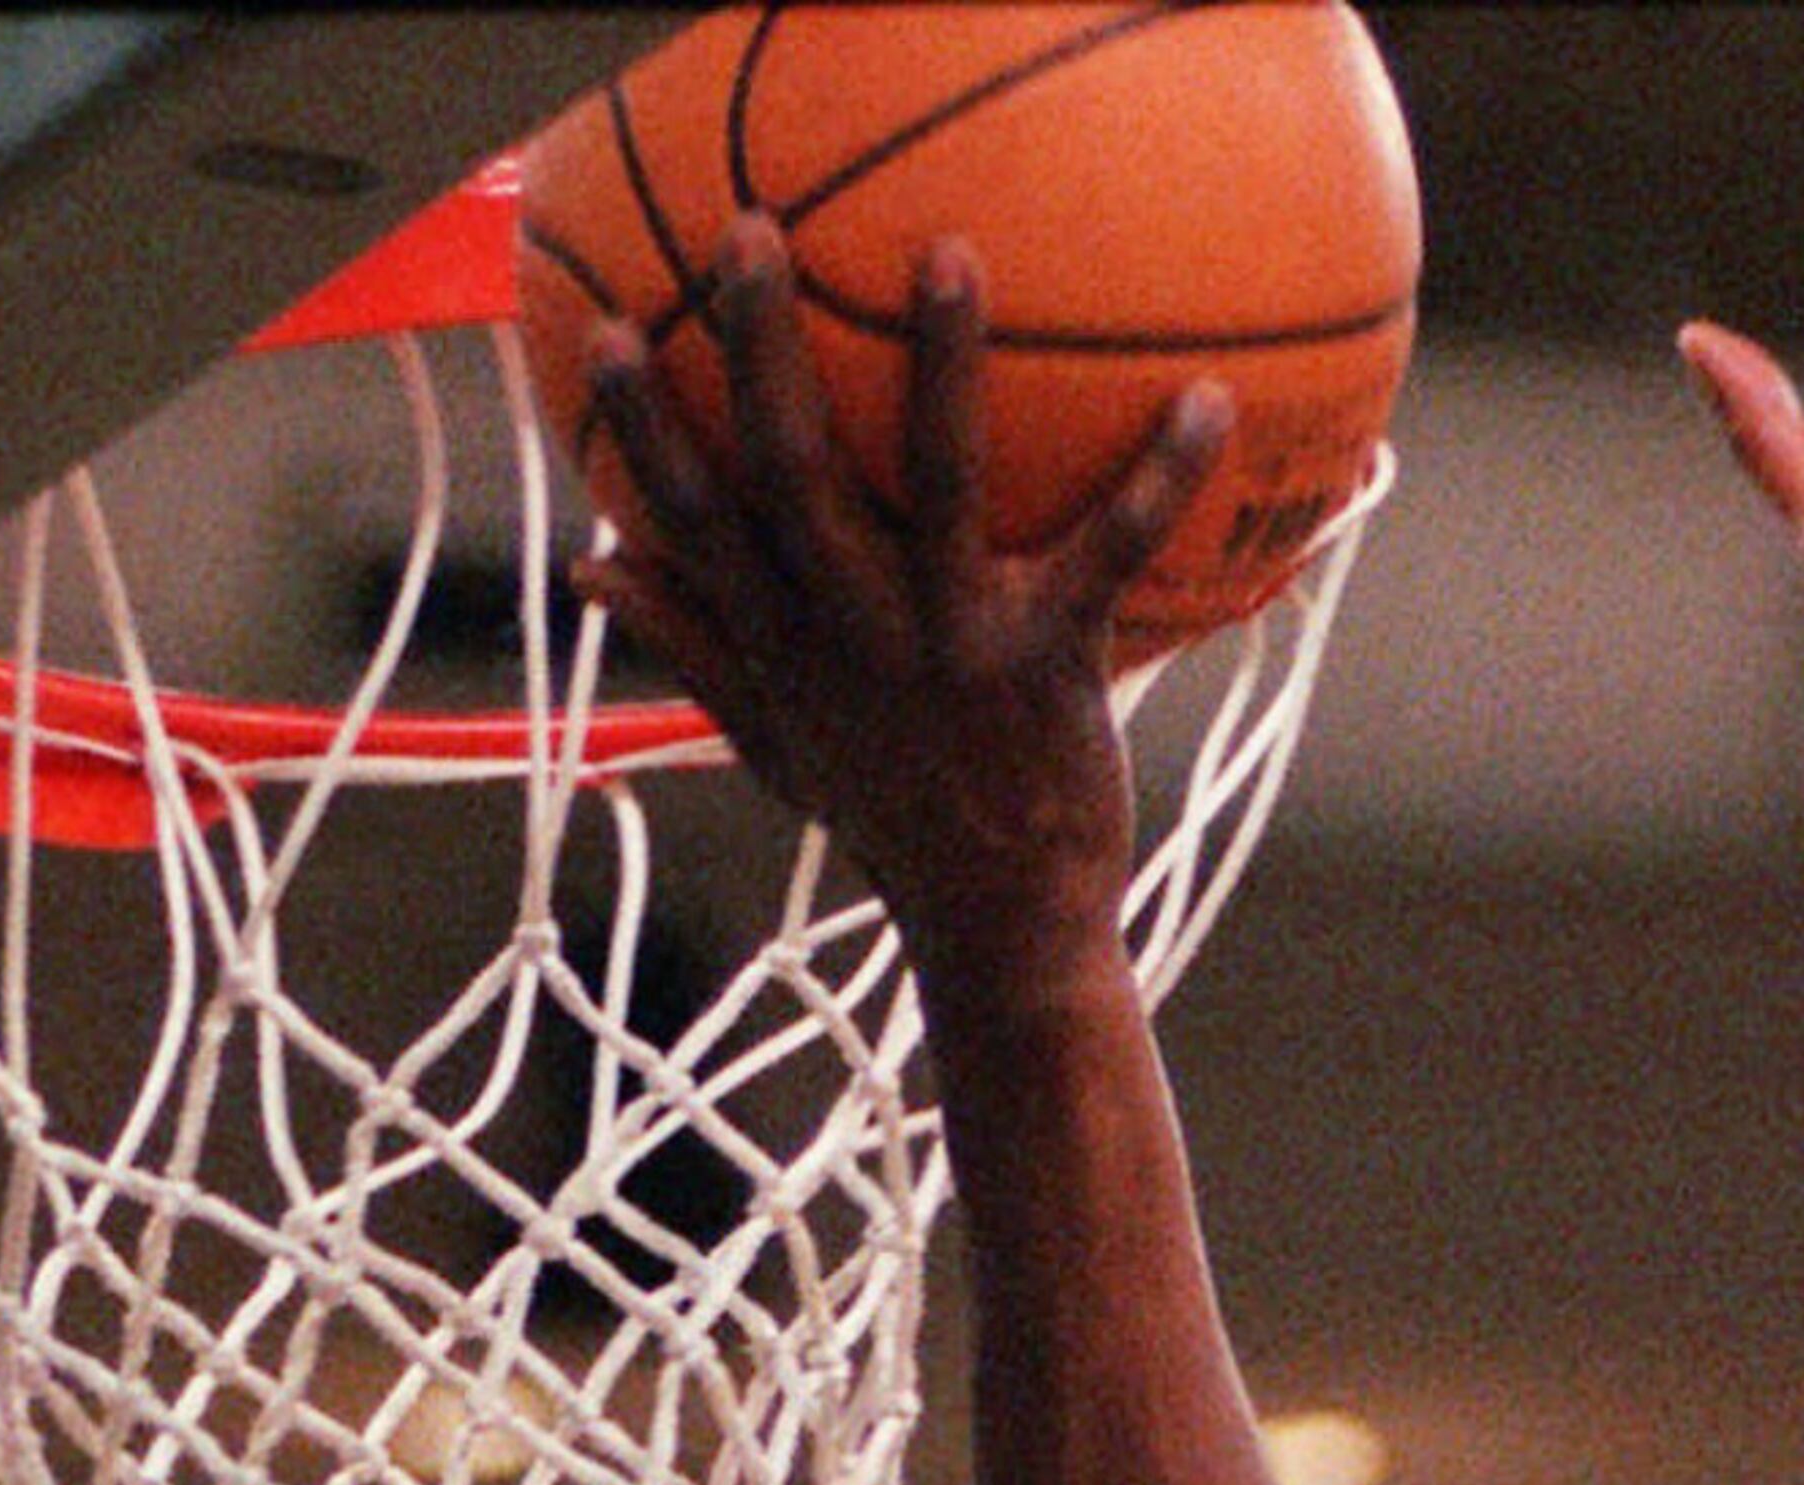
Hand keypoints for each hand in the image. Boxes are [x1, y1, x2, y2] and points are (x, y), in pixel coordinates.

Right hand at [575, 220, 1227, 980]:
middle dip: (763, 350)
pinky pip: (1110, 553)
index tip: (607, 328)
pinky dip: (1164, 479)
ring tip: (951, 255)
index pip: (694, 520)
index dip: (644, 429)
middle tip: (752, 229)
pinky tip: (1212, 399)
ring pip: (938, 485)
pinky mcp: (1046, 665)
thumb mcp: (774, 745)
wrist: (1003, 935)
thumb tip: (592, 564)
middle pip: (792, 472)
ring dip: (944, 369)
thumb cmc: (894, 824)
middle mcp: (856, 634)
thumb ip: (691, 646)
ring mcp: (951, 646)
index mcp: (786, 645)